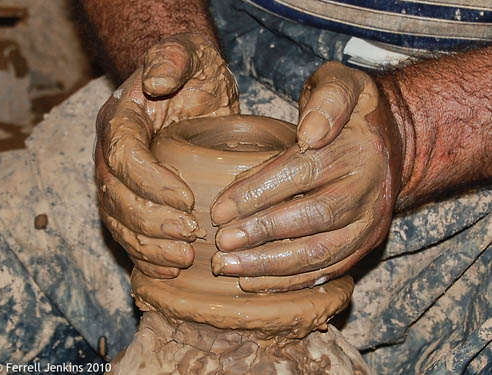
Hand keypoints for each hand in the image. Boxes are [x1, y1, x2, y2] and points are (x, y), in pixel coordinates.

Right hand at [95, 33, 238, 278]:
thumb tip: (155, 80)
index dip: (150, 182)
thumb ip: (172, 57)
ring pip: (119, 222)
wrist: (192, 90)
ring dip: (149, 246)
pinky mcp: (134, 200)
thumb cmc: (193, 73)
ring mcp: (120, 181)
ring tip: (183, 258)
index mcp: (121, 120)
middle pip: (116, 196)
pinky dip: (146, 257)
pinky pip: (129, 235)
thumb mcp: (190, 53)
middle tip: (190, 234)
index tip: (187, 198)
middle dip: (151, 221)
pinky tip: (169, 270)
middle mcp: (112, 154)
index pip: (123, 155)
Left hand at [210, 62, 403, 291]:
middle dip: (262, 233)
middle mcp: (369, 190)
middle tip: (221, 244)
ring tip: (230, 267)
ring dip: (272, 265)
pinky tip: (255, 281)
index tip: (219, 210)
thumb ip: (326, 98)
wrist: (395, 142)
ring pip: (320, 253)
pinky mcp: (366, 244)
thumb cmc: (352, 113)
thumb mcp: (342, 84)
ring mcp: (370, 223)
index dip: (257, 193)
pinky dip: (290, 281)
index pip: (301, 172)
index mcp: (358, 149)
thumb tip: (310, 133)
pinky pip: (328, 270)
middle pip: (312, 217)